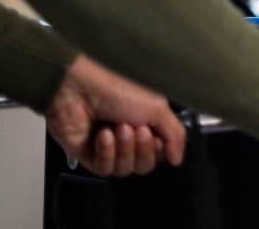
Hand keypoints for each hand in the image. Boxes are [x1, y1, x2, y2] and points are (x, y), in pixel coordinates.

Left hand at [46, 56, 185, 176]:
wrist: (81, 90)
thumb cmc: (119, 90)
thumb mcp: (158, 108)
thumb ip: (175, 136)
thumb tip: (177, 160)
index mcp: (147, 124)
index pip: (160, 153)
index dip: (159, 148)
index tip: (154, 132)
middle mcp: (129, 138)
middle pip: (145, 165)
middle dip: (142, 149)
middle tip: (136, 129)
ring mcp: (109, 149)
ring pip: (125, 169)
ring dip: (124, 148)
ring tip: (116, 127)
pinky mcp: (89, 156)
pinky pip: (105, 169)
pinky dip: (106, 152)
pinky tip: (103, 135)